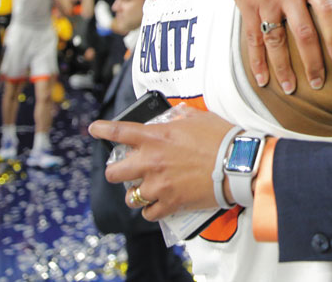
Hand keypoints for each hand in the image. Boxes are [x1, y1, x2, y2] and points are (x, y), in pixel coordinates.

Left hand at [88, 106, 236, 219]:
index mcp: (156, 137)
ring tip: (145, 190)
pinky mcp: (170, 203)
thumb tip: (174, 117)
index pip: (119, 132)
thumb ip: (180, 118)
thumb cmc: (222, 138)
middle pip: (114, 173)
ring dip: (136, 193)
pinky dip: (151, 210)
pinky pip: (149, 213)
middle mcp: (151, 162)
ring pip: (130, 196)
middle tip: (125, 172)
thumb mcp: (199, 118)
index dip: (102, 130)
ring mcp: (158, 185)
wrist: (238, 164)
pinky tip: (157, 205)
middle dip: (116, 172)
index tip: (94, 129)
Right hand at [219, 0, 331, 92]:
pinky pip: (253, 38)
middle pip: (303, 32)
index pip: (326, 10)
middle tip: (319, 83)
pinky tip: (263, 80)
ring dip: (283, 68)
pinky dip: (257, 61)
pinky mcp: (247, 5)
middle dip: (312, 61)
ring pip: (276, 40)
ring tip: (292, 89)